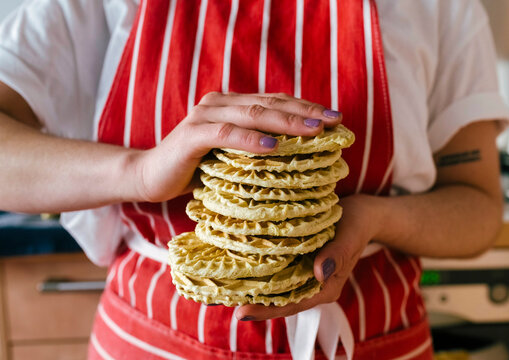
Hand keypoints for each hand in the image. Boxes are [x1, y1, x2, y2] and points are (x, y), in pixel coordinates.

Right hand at [130, 92, 341, 202]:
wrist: (151, 177)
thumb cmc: (196, 169)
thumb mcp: (233, 157)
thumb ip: (257, 148)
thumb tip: (299, 155)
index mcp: (232, 105)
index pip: (275, 101)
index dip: (306, 108)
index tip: (336, 119)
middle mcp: (219, 103)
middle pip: (269, 103)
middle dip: (305, 113)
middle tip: (334, 122)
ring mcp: (204, 116)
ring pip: (252, 114)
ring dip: (285, 123)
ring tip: (314, 132)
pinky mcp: (192, 135)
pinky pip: (226, 134)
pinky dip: (251, 140)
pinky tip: (274, 146)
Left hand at [236, 195, 384, 320]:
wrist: (363, 213)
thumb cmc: (357, 223)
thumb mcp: (350, 235)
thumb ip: (337, 254)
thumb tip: (319, 273)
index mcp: (326, 287)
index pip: (293, 304)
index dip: (267, 310)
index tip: (241, 312)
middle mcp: (313, 285)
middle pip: (279, 301)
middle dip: (253, 302)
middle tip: (221, 299)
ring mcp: (305, 275)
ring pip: (276, 288)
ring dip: (253, 288)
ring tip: (223, 287)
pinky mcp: (299, 261)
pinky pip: (278, 272)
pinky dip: (261, 272)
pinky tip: (240, 267)